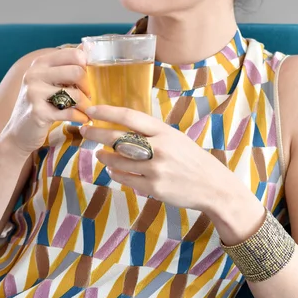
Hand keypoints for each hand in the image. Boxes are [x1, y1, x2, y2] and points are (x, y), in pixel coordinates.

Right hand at [3, 48, 90, 155]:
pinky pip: (70, 113)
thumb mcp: (50, 79)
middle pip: (77, 72)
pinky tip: (83, 118)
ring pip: (75, 94)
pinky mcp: (38, 112)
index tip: (88, 79)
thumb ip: (68, 64)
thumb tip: (89, 46)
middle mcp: (35, 74)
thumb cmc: (41, 102)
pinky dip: (81, 117)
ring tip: (87, 109)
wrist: (20, 130)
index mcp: (41, 62)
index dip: (88, 67)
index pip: (74, 54)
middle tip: (88, 96)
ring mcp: (35, 93)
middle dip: (88, 86)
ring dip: (87, 104)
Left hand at [80, 104, 232, 211]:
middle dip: (96, 133)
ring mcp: (155, 169)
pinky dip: (115, 172)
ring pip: (118, 160)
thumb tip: (122, 127)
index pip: (129, 116)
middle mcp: (159, 148)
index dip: (107, 112)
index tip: (90, 110)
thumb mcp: (176, 138)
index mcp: (165, 131)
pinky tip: (113, 169)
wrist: (213, 186)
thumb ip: (152, 133)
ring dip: (104, 156)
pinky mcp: (153, 187)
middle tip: (84, 130)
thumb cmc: (192, 159)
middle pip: (118, 137)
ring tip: (100, 154)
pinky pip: (125, 178)